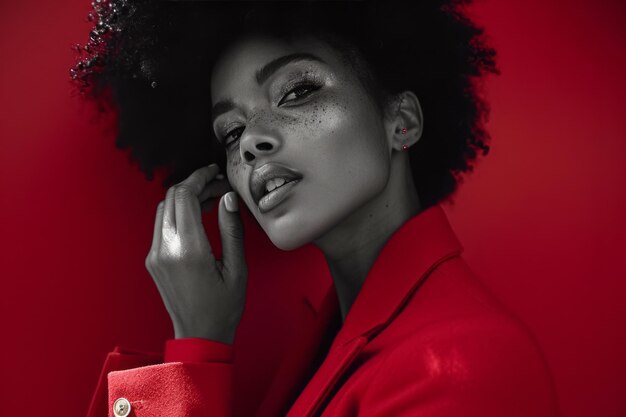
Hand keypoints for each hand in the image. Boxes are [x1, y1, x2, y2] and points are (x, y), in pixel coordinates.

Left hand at [144, 164, 247, 343]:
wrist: (199, 335)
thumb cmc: (223, 306)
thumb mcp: (237, 268)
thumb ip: (231, 229)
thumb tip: (228, 197)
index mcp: (188, 249)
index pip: (184, 196)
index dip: (199, 178)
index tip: (215, 172)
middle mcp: (165, 248)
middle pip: (171, 197)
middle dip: (194, 184)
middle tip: (217, 185)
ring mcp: (155, 254)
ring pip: (164, 208)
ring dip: (185, 197)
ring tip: (211, 199)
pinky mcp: (153, 260)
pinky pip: (161, 224)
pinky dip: (178, 212)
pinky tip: (198, 216)